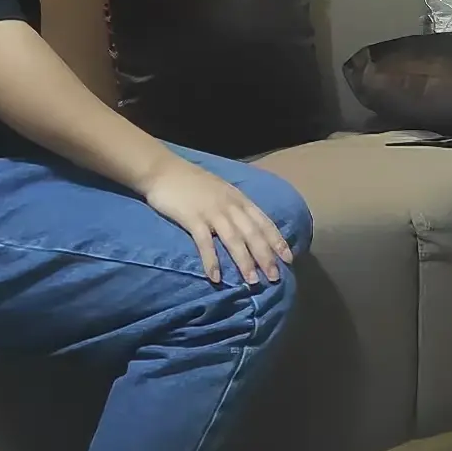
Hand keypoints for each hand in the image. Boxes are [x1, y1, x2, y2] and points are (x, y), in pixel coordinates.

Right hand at [142, 162, 293, 285]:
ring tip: (252, 281)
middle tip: (274, 277)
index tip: (289, 258)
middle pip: (252, 233)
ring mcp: (211, 211)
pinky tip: (216, 277)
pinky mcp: (192, 218)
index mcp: (238, 199)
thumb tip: (249, 228)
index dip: (277, 240)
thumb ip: (234, 207)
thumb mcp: (221, 190)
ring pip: (233, 239)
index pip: (263, 221)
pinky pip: (205, 242)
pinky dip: (212, 260)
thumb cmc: (192, 182)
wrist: (163, 169)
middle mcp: (229, 205)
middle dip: (265, 256)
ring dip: (244, 261)